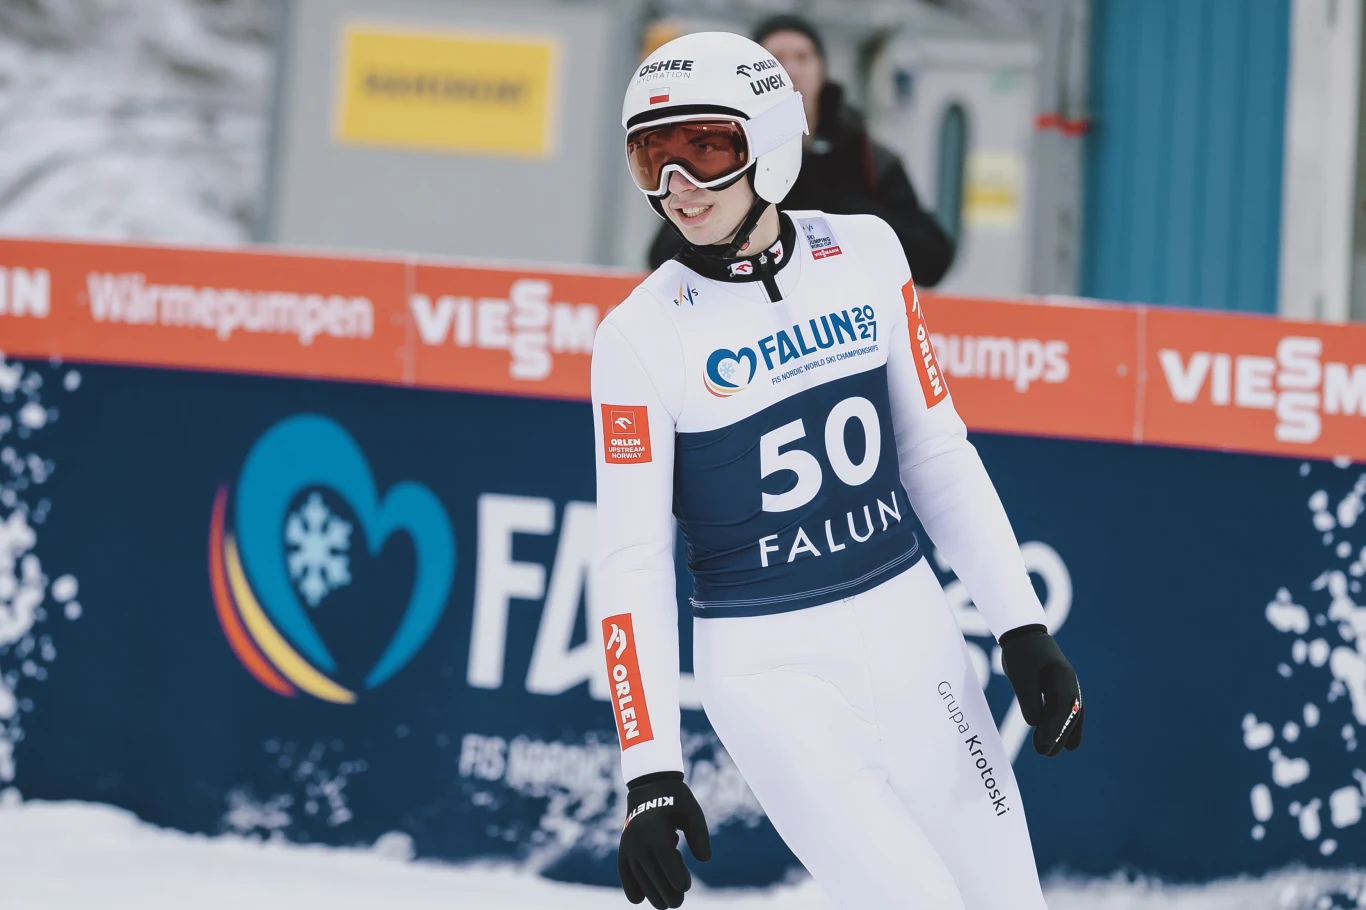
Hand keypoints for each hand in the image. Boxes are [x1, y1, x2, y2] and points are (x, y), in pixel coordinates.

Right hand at [617, 771, 711, 907]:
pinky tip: (639, 899)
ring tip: (665, 904)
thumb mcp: (693, 813)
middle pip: (652, 876)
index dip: (677, 879)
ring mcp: (629, 845)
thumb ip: (700, 836)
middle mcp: (639, 841)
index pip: (666, 864)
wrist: (650, 786)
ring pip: (639, 877)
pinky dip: (630, 885)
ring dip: (651, 893)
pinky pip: (624, 871)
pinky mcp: (624, 848)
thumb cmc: (677, 801)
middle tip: (678, 902)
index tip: (686, 887)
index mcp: (656, 832)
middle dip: (666, 893)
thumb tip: (704, 860)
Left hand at [998, 624, 1083, 756]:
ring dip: (1061, 734)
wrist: (1023, 634)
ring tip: (1049, 752)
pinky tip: (1063, 741)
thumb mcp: (1021, 677)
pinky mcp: (1059, 689)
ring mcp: (1067, 686)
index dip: (1053, 729)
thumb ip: (1029, 700)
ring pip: (1070, 716)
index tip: (1044, 745)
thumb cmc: (1020, 653)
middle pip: (1068, 716)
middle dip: (1058, 736)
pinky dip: (1065, 726)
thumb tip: (1035, 725)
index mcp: (1061, 677)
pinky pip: (1066, 711)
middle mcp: (1069, 683)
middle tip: (1044, 754)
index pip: (1060, 709)